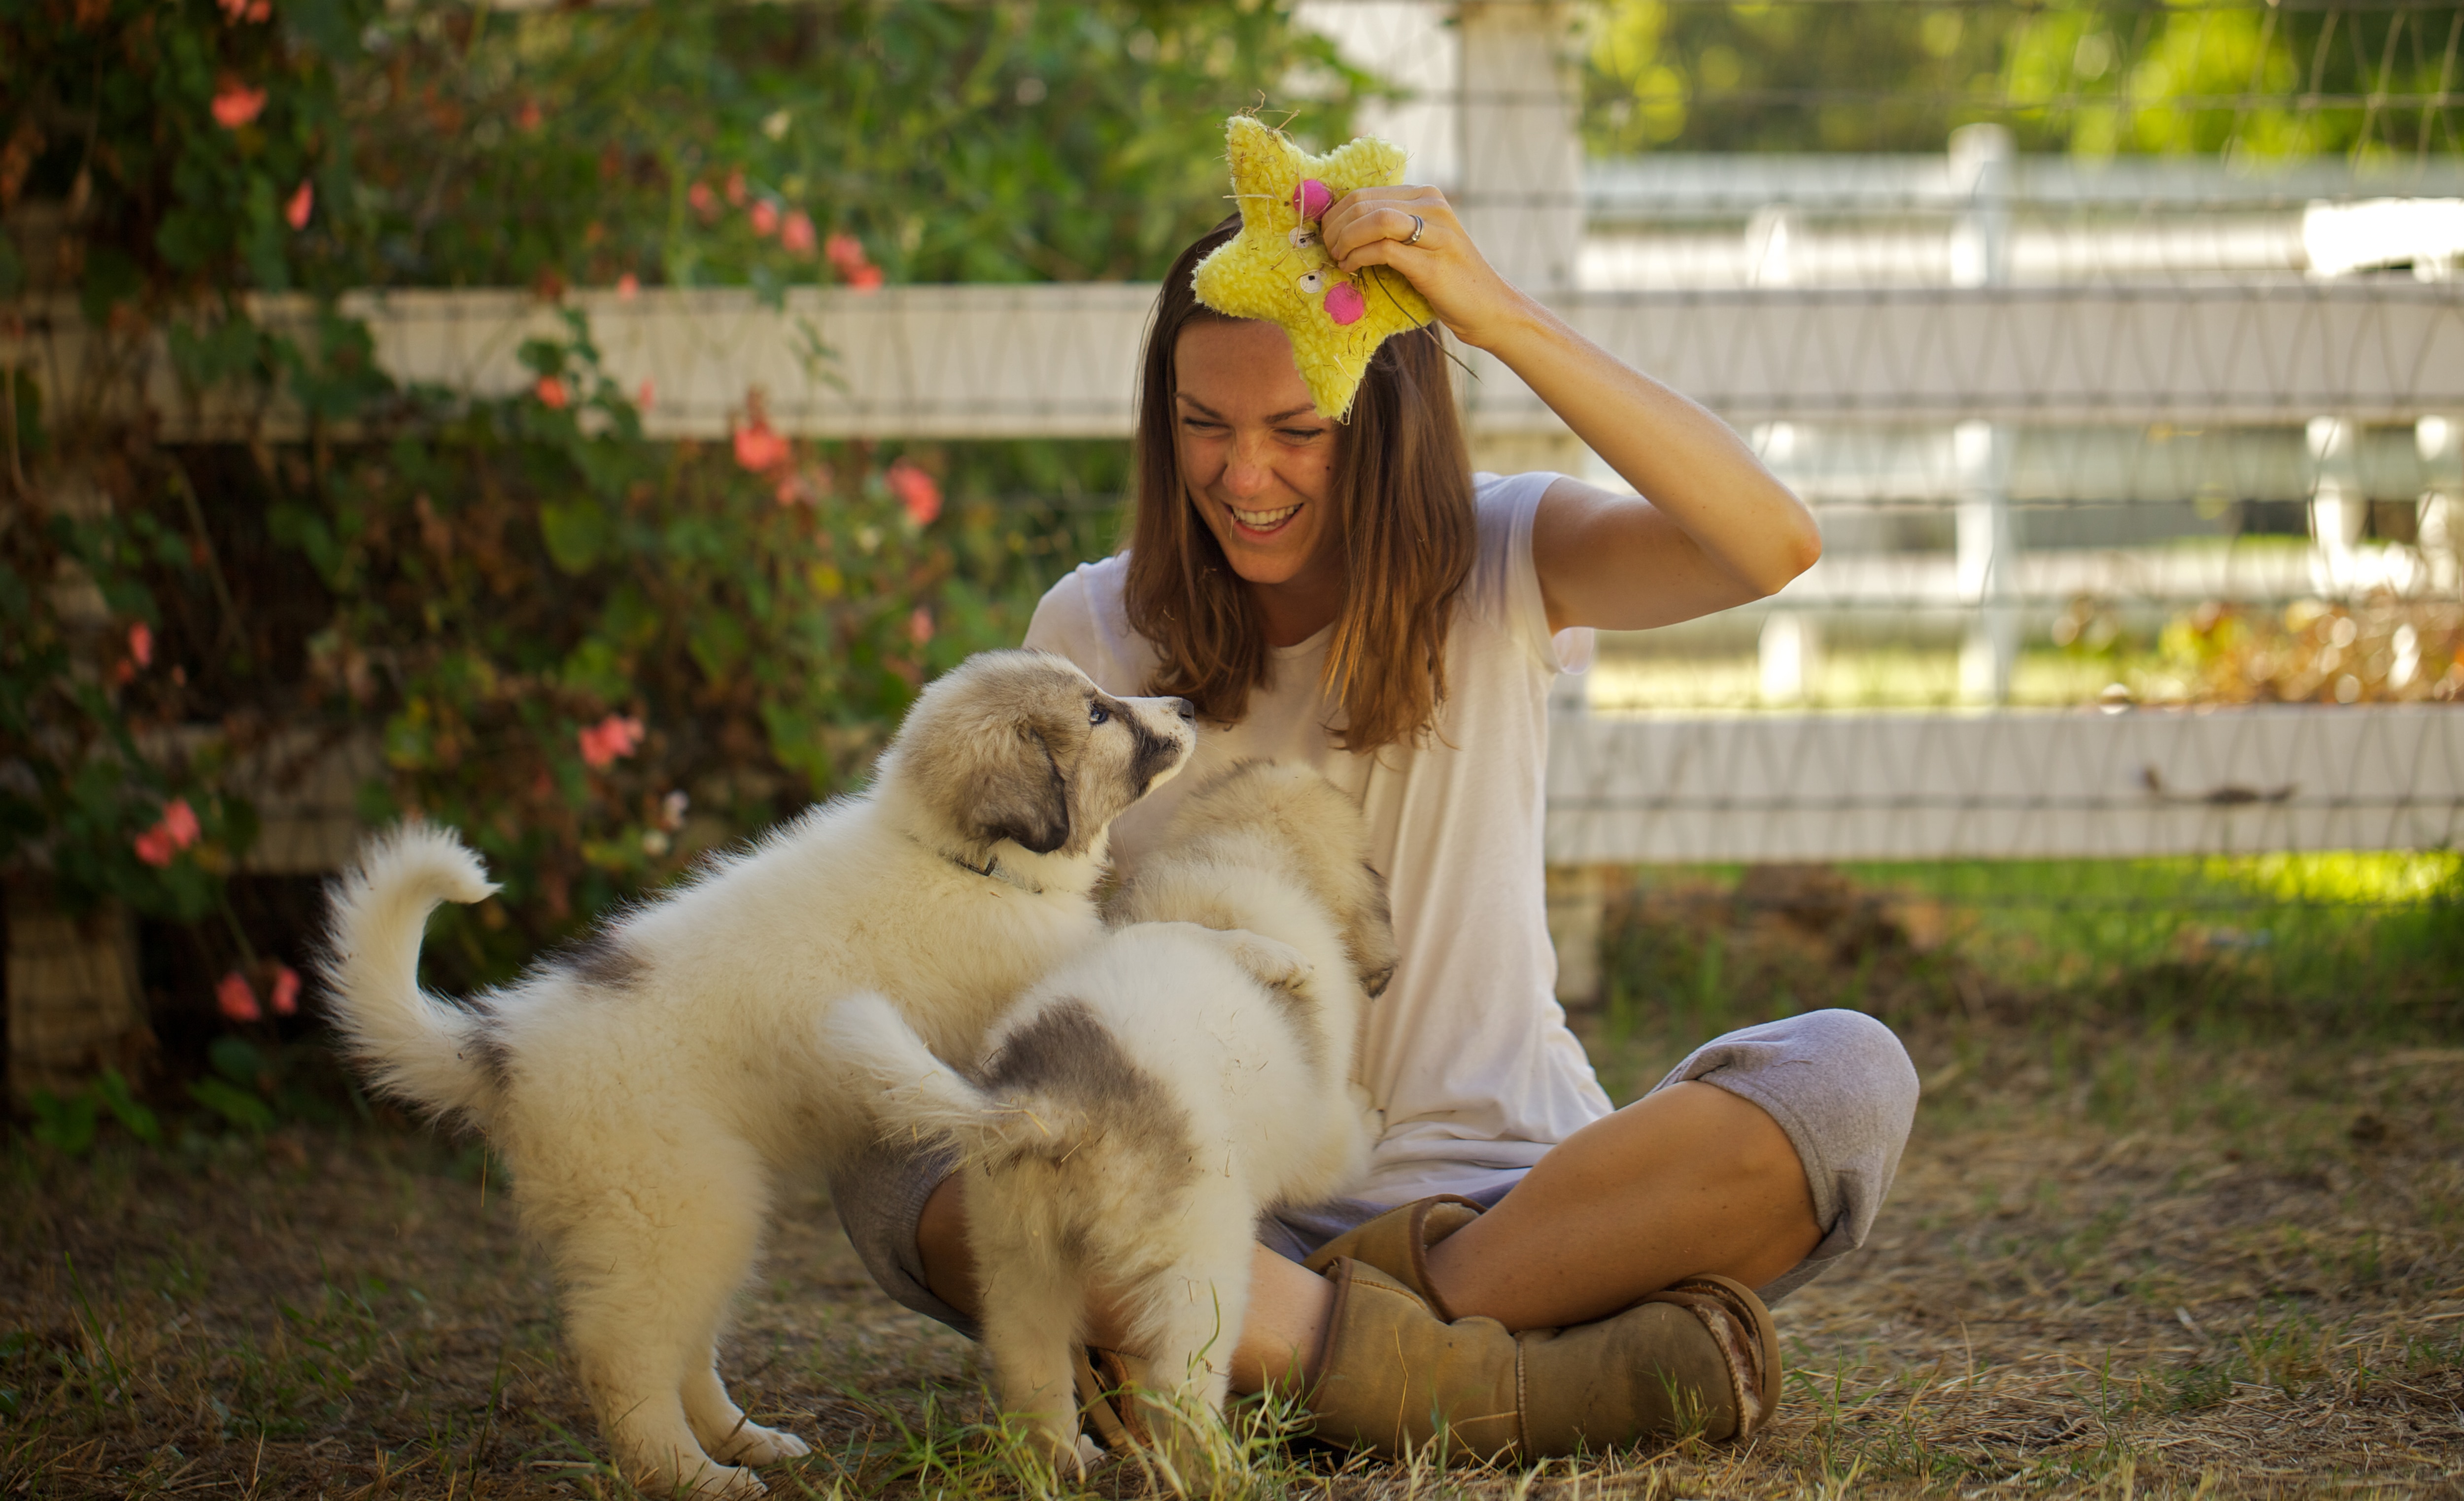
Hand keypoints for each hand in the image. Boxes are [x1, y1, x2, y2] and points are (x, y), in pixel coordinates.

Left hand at [1318, 185, 1534, 351]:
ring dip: (1346, 239)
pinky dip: (1359, 257)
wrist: (1489, 308)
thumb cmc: (1449, 280)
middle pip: (1365, 203)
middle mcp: (1432, 207)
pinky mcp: (1432, 264)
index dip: (1337, 213)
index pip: (1366, 193)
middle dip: (1336, 227)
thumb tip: (1343, 226)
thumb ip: (1392, 227)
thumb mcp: (1421, 242)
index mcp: (1426, 196)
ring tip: (1339, 258)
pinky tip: (1351, 268)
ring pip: (1374, 220)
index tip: (1327, 234)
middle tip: (1329, 249)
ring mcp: (1435, 233)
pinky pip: (1384, 250)